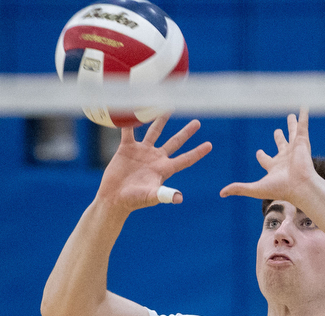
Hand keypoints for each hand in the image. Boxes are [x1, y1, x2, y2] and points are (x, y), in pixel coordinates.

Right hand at [96, 115, 211, 211]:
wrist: (114, 197)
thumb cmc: (134, 200)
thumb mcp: (151, 196)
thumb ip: (164, 195)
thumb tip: (179, 198)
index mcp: (165, 169)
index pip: (186, 159)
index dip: (197, 152)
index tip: (210, 145)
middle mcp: (156, 158)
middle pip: (175, 142)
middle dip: (186, 133)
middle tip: (198, 122)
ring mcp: (142, 152)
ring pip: (154, 132)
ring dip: (160, 120)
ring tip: (169, 107)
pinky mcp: (127, 148)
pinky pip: (130, 130)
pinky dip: (131, 120)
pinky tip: (134, 107)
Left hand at [219, 109, 317, 206]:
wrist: (300, 187)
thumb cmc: (280, 189)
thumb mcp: (256, 189)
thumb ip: (239, 189)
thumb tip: (221, 194)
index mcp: (275, 168)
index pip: (266, 160)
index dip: (261, 156)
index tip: (259, 153)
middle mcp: (286, 158)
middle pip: (281, 145)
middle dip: (279, 138)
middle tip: (277, 132)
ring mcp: (295, 150)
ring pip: (293, 134)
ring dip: (292, 125)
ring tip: (291, 116)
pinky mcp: (303, 143)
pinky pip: (303, 126)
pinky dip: (304, 116)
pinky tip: (304, 106)